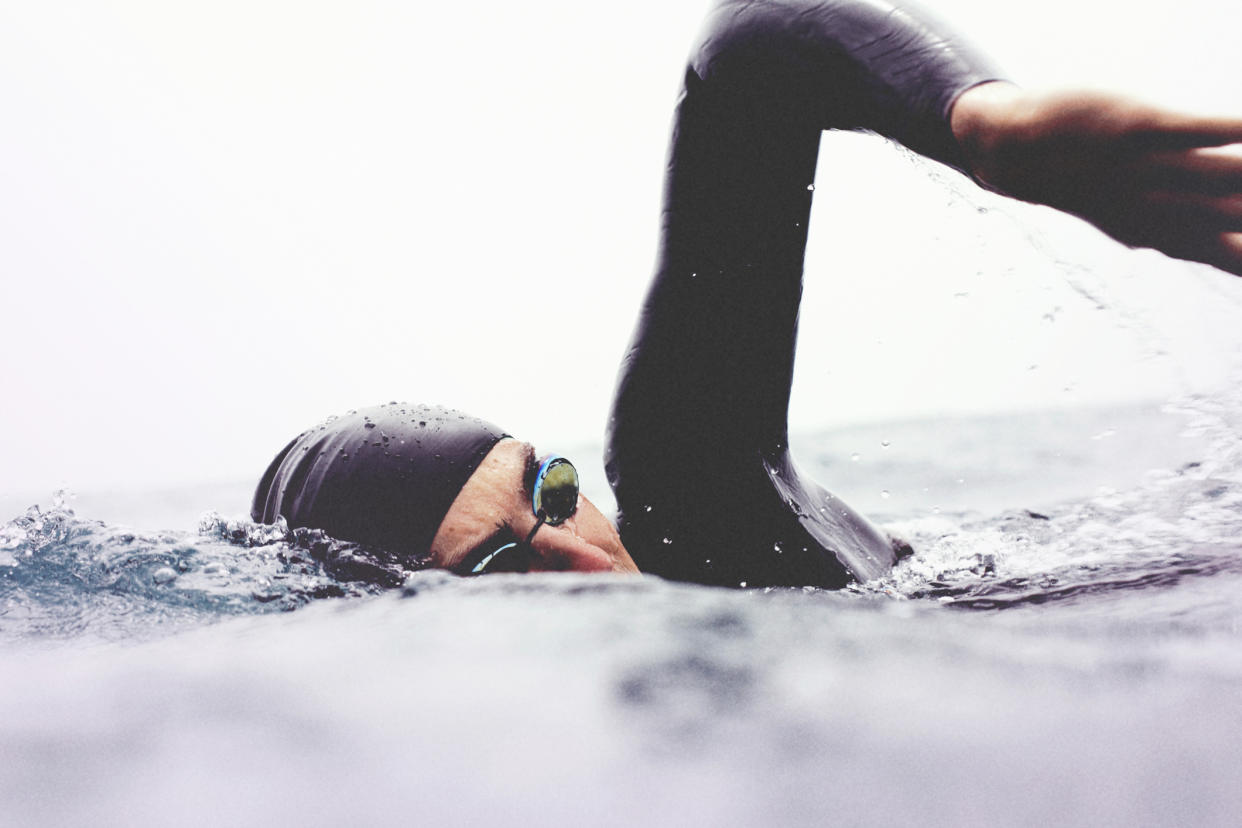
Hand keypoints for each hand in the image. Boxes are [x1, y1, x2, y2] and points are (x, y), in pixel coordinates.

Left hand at [951, 82, 1241, 275]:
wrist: (1013, 153)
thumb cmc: (1091, 183)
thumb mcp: (1146, 219)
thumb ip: (1199, 234)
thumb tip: (1230, 247)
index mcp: (1171, 237)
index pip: (1236, 260)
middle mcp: (1163, 212)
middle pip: (1238, 224)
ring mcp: (1147, 170)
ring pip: (1222, 180)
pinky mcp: (1132, 129)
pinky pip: (1188, 131)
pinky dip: (1227, 130)